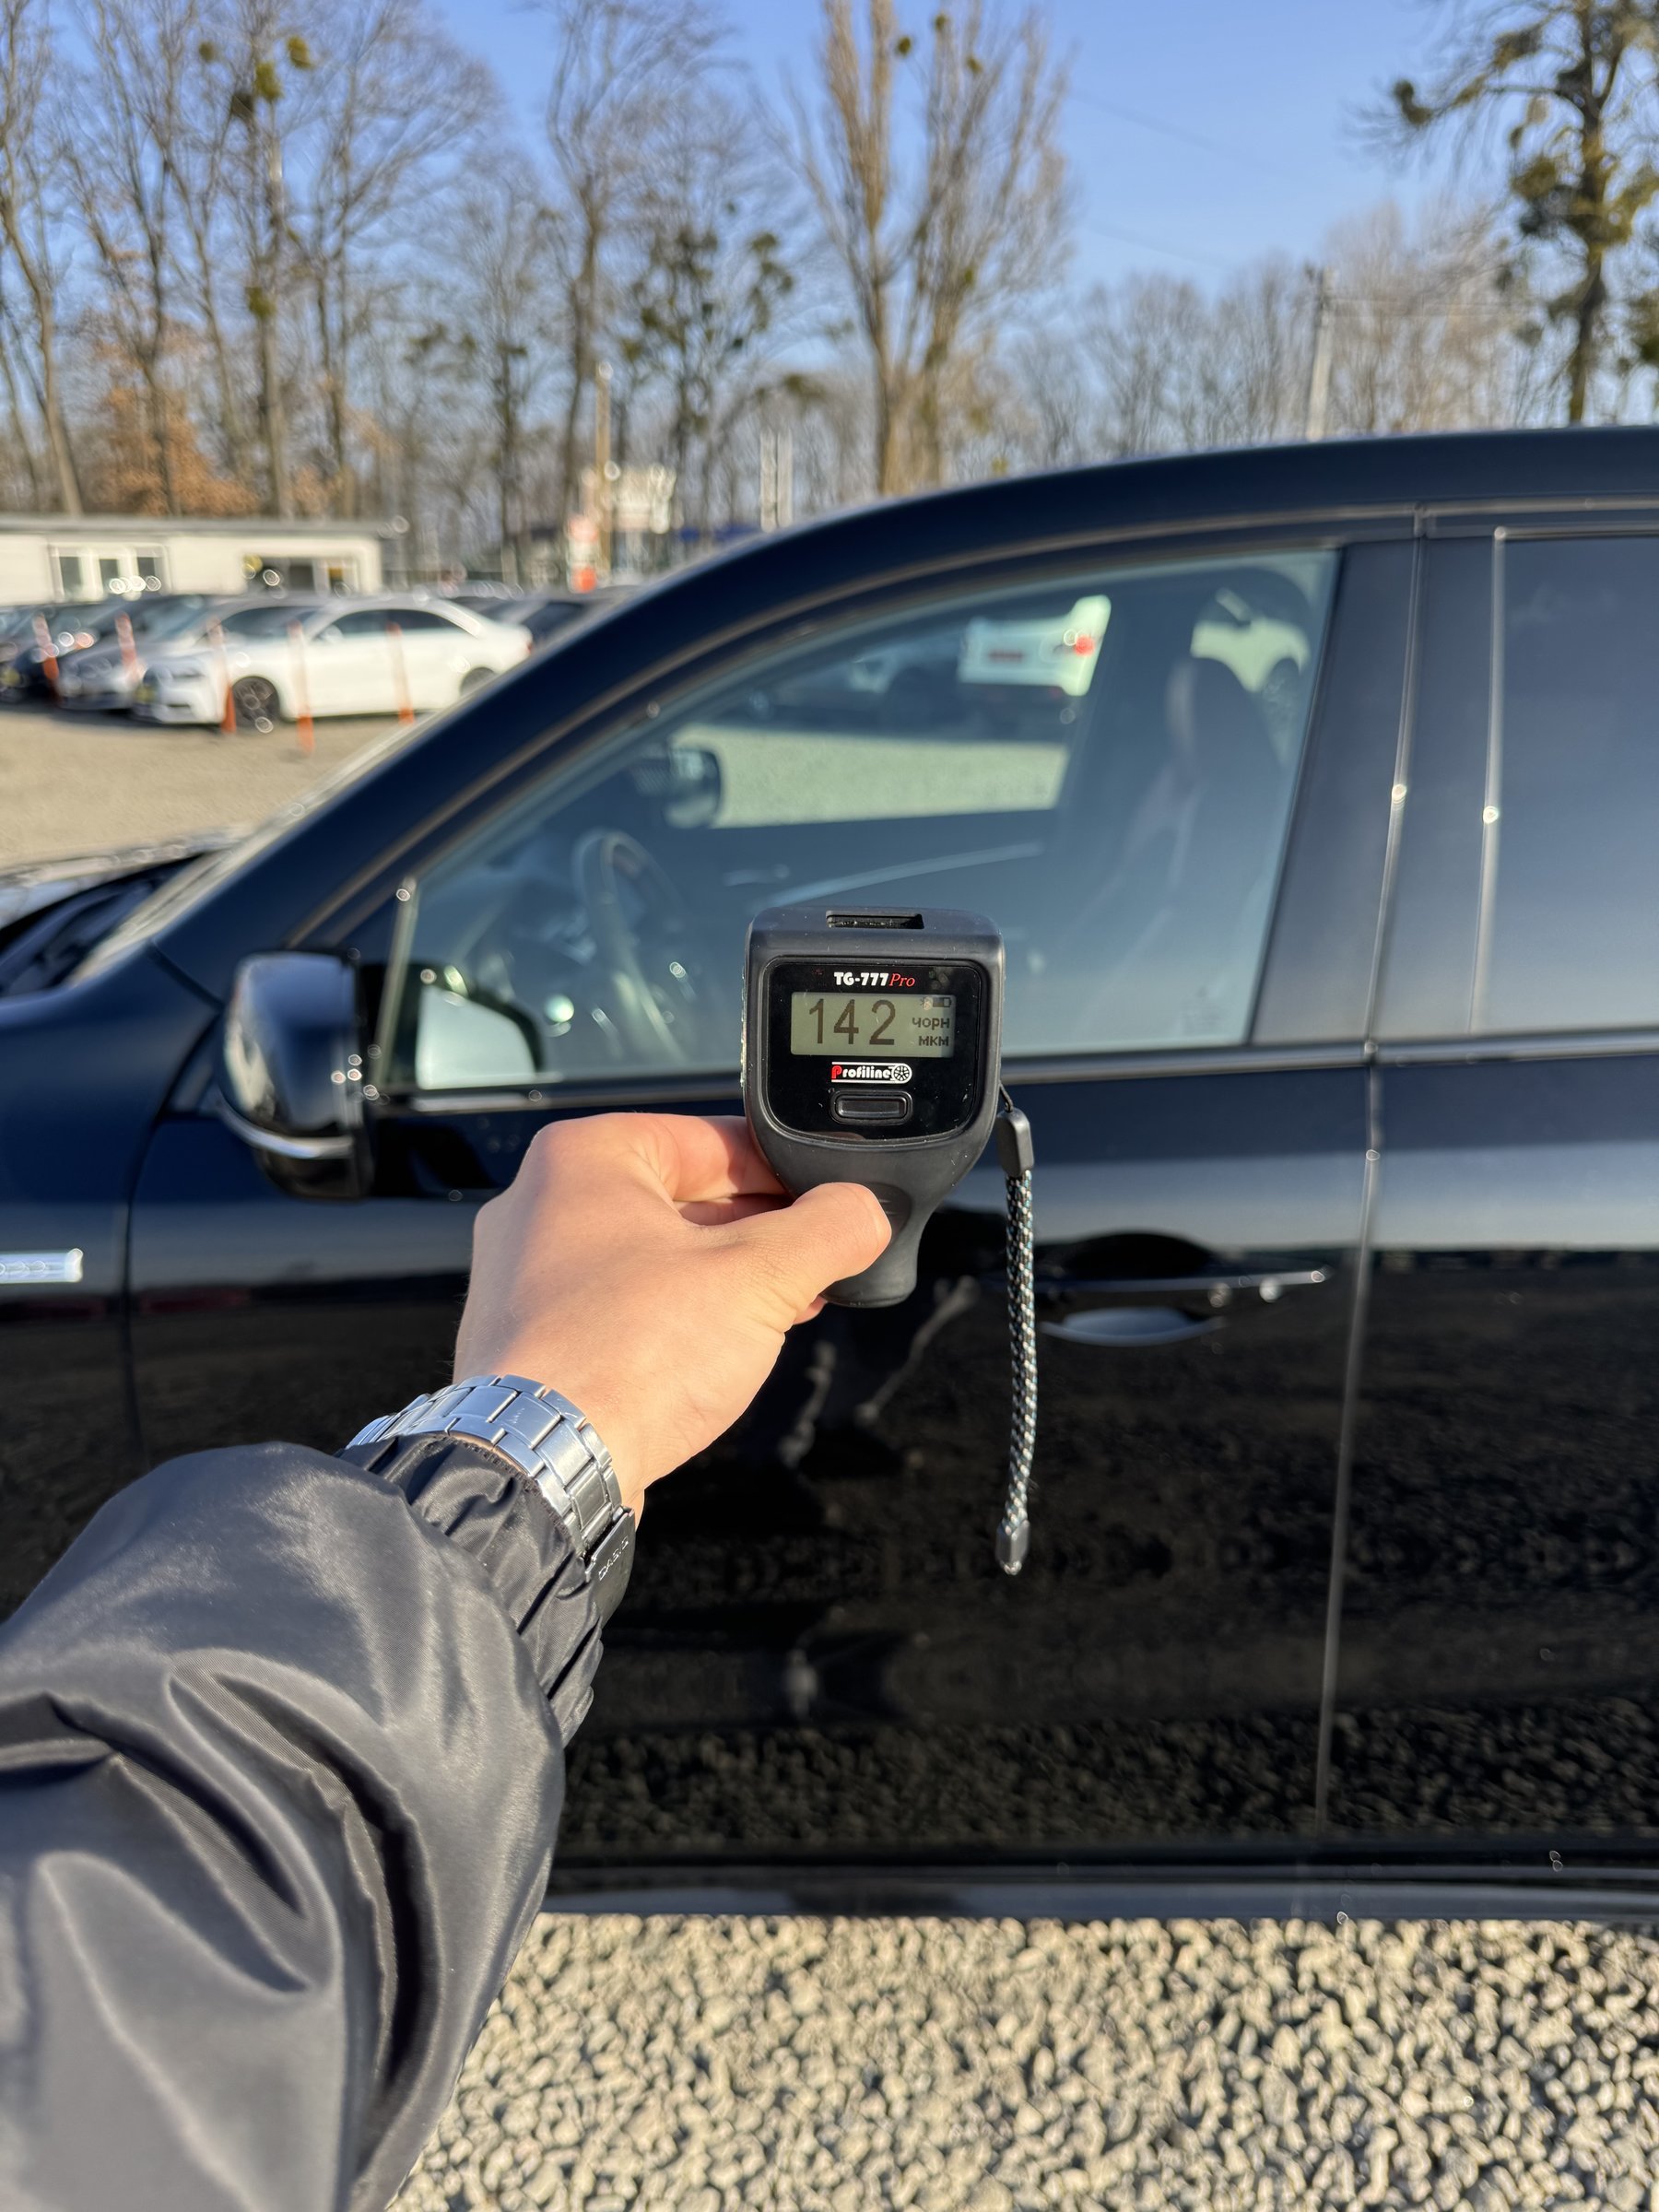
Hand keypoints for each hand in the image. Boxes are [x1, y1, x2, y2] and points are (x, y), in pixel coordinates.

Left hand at [453, 1113, 889, 1517]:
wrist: (543, 1468)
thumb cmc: (621, 1358)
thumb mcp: (758, 1278)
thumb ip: (828, 1230)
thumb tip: (864, 1212)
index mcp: (584, 1158)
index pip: (714, 1138)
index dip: (787, 1171)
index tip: (831, 1199)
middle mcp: (544, 1206)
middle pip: (687, 1199)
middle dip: (761, 1233)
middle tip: (817, 1262)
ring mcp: (533, 1278)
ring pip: (658, 1258)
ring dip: (727, 1283)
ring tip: (784, 1309)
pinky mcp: (538, 1341)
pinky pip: (627, 1311)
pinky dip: (680, 1323)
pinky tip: (725, 1352)